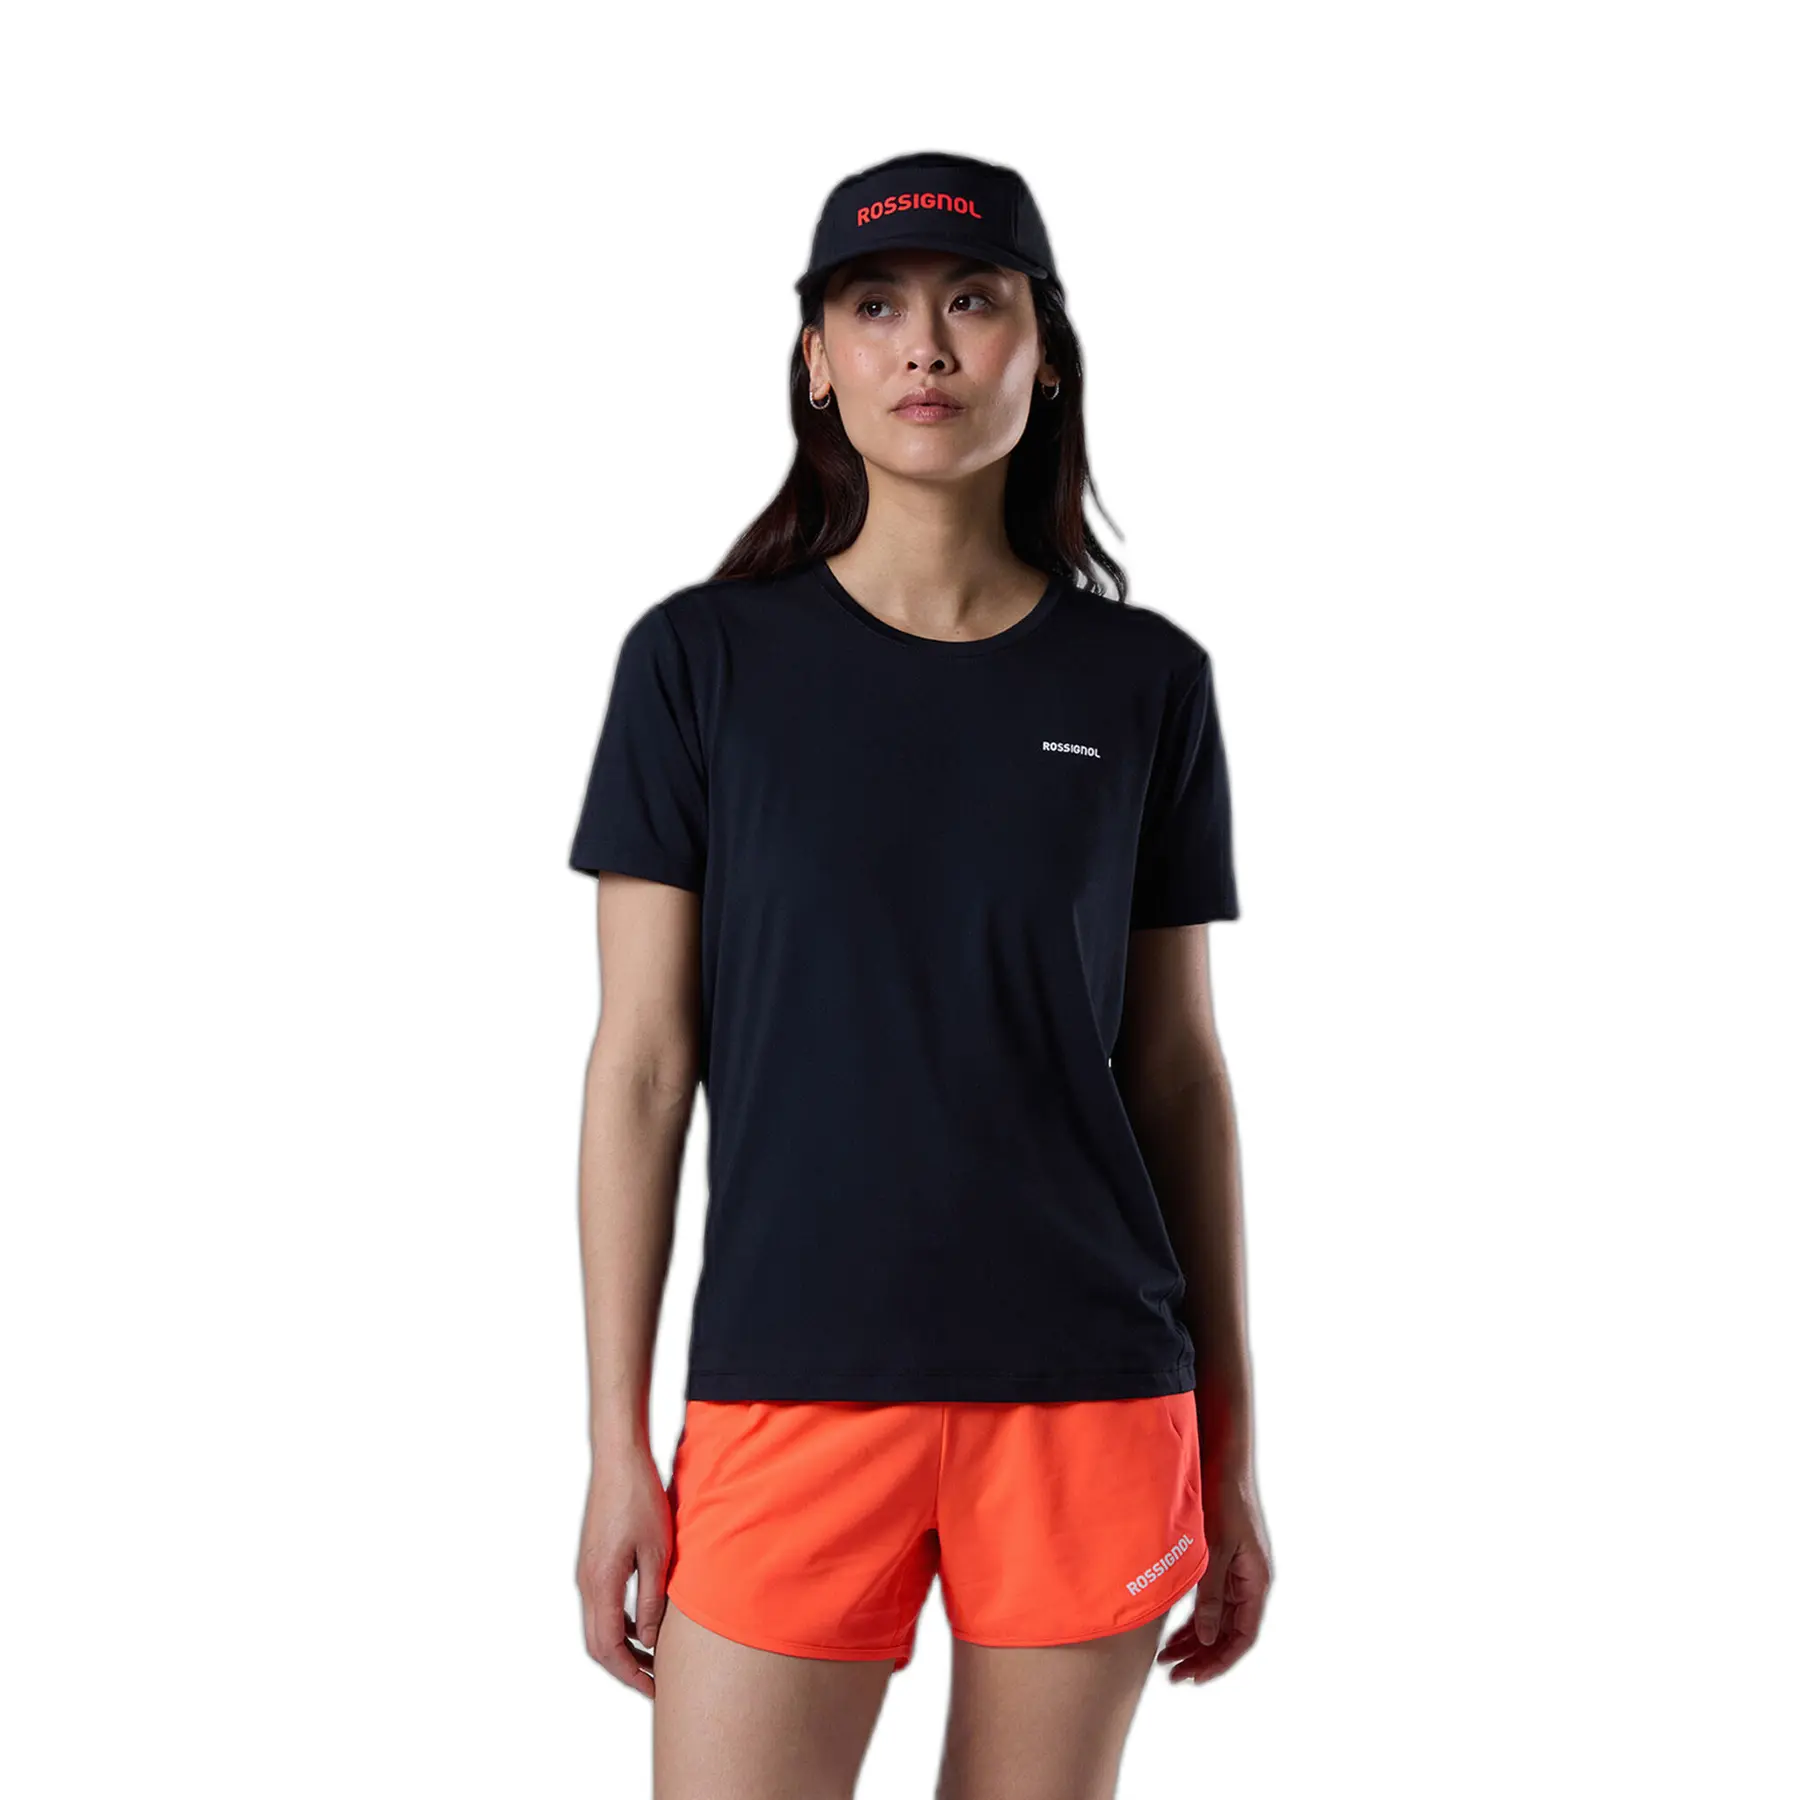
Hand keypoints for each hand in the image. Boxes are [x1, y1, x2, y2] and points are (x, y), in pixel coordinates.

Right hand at [575, 1441, 672, 1699]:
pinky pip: (601, 1606)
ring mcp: (586, 1571)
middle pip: (597, 1644)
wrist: (618, 1459)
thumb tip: (651, 1642)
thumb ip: (652, 1600)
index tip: (654, 1690)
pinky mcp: (592, 1560)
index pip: (608, 1648)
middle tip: (654, 1684)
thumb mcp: (657, 1552)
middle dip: (624, 1669)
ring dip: (622, 1648)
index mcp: (600, 1583)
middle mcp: (586, 1582)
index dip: (630, 1675)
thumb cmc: (640, 1499)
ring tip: (653, 1661)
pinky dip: (619, 1625)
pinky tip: (643, 1625)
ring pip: (597, 1626)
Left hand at [1158, 1463, 1272, 1683]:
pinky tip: (1171, 1631)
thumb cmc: (1223, 1501)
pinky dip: (1191, 1618)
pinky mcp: (1222, 1562)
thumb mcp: (1215, 1551)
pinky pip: (1209, 1602)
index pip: (1243, 1637)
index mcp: (1256, 1582)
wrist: (1222, 1461)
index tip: (1194, 1677)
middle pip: (1228, 1633)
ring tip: (1165, 1659)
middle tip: (1172, 1674)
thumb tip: (1205, 1639)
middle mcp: (1249, 1583)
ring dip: (1194, 1640)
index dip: (1220, 1661)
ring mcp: (1236, 1573)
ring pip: (1217, 1620)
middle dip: (1202, 1656)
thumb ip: (1210, 1596)